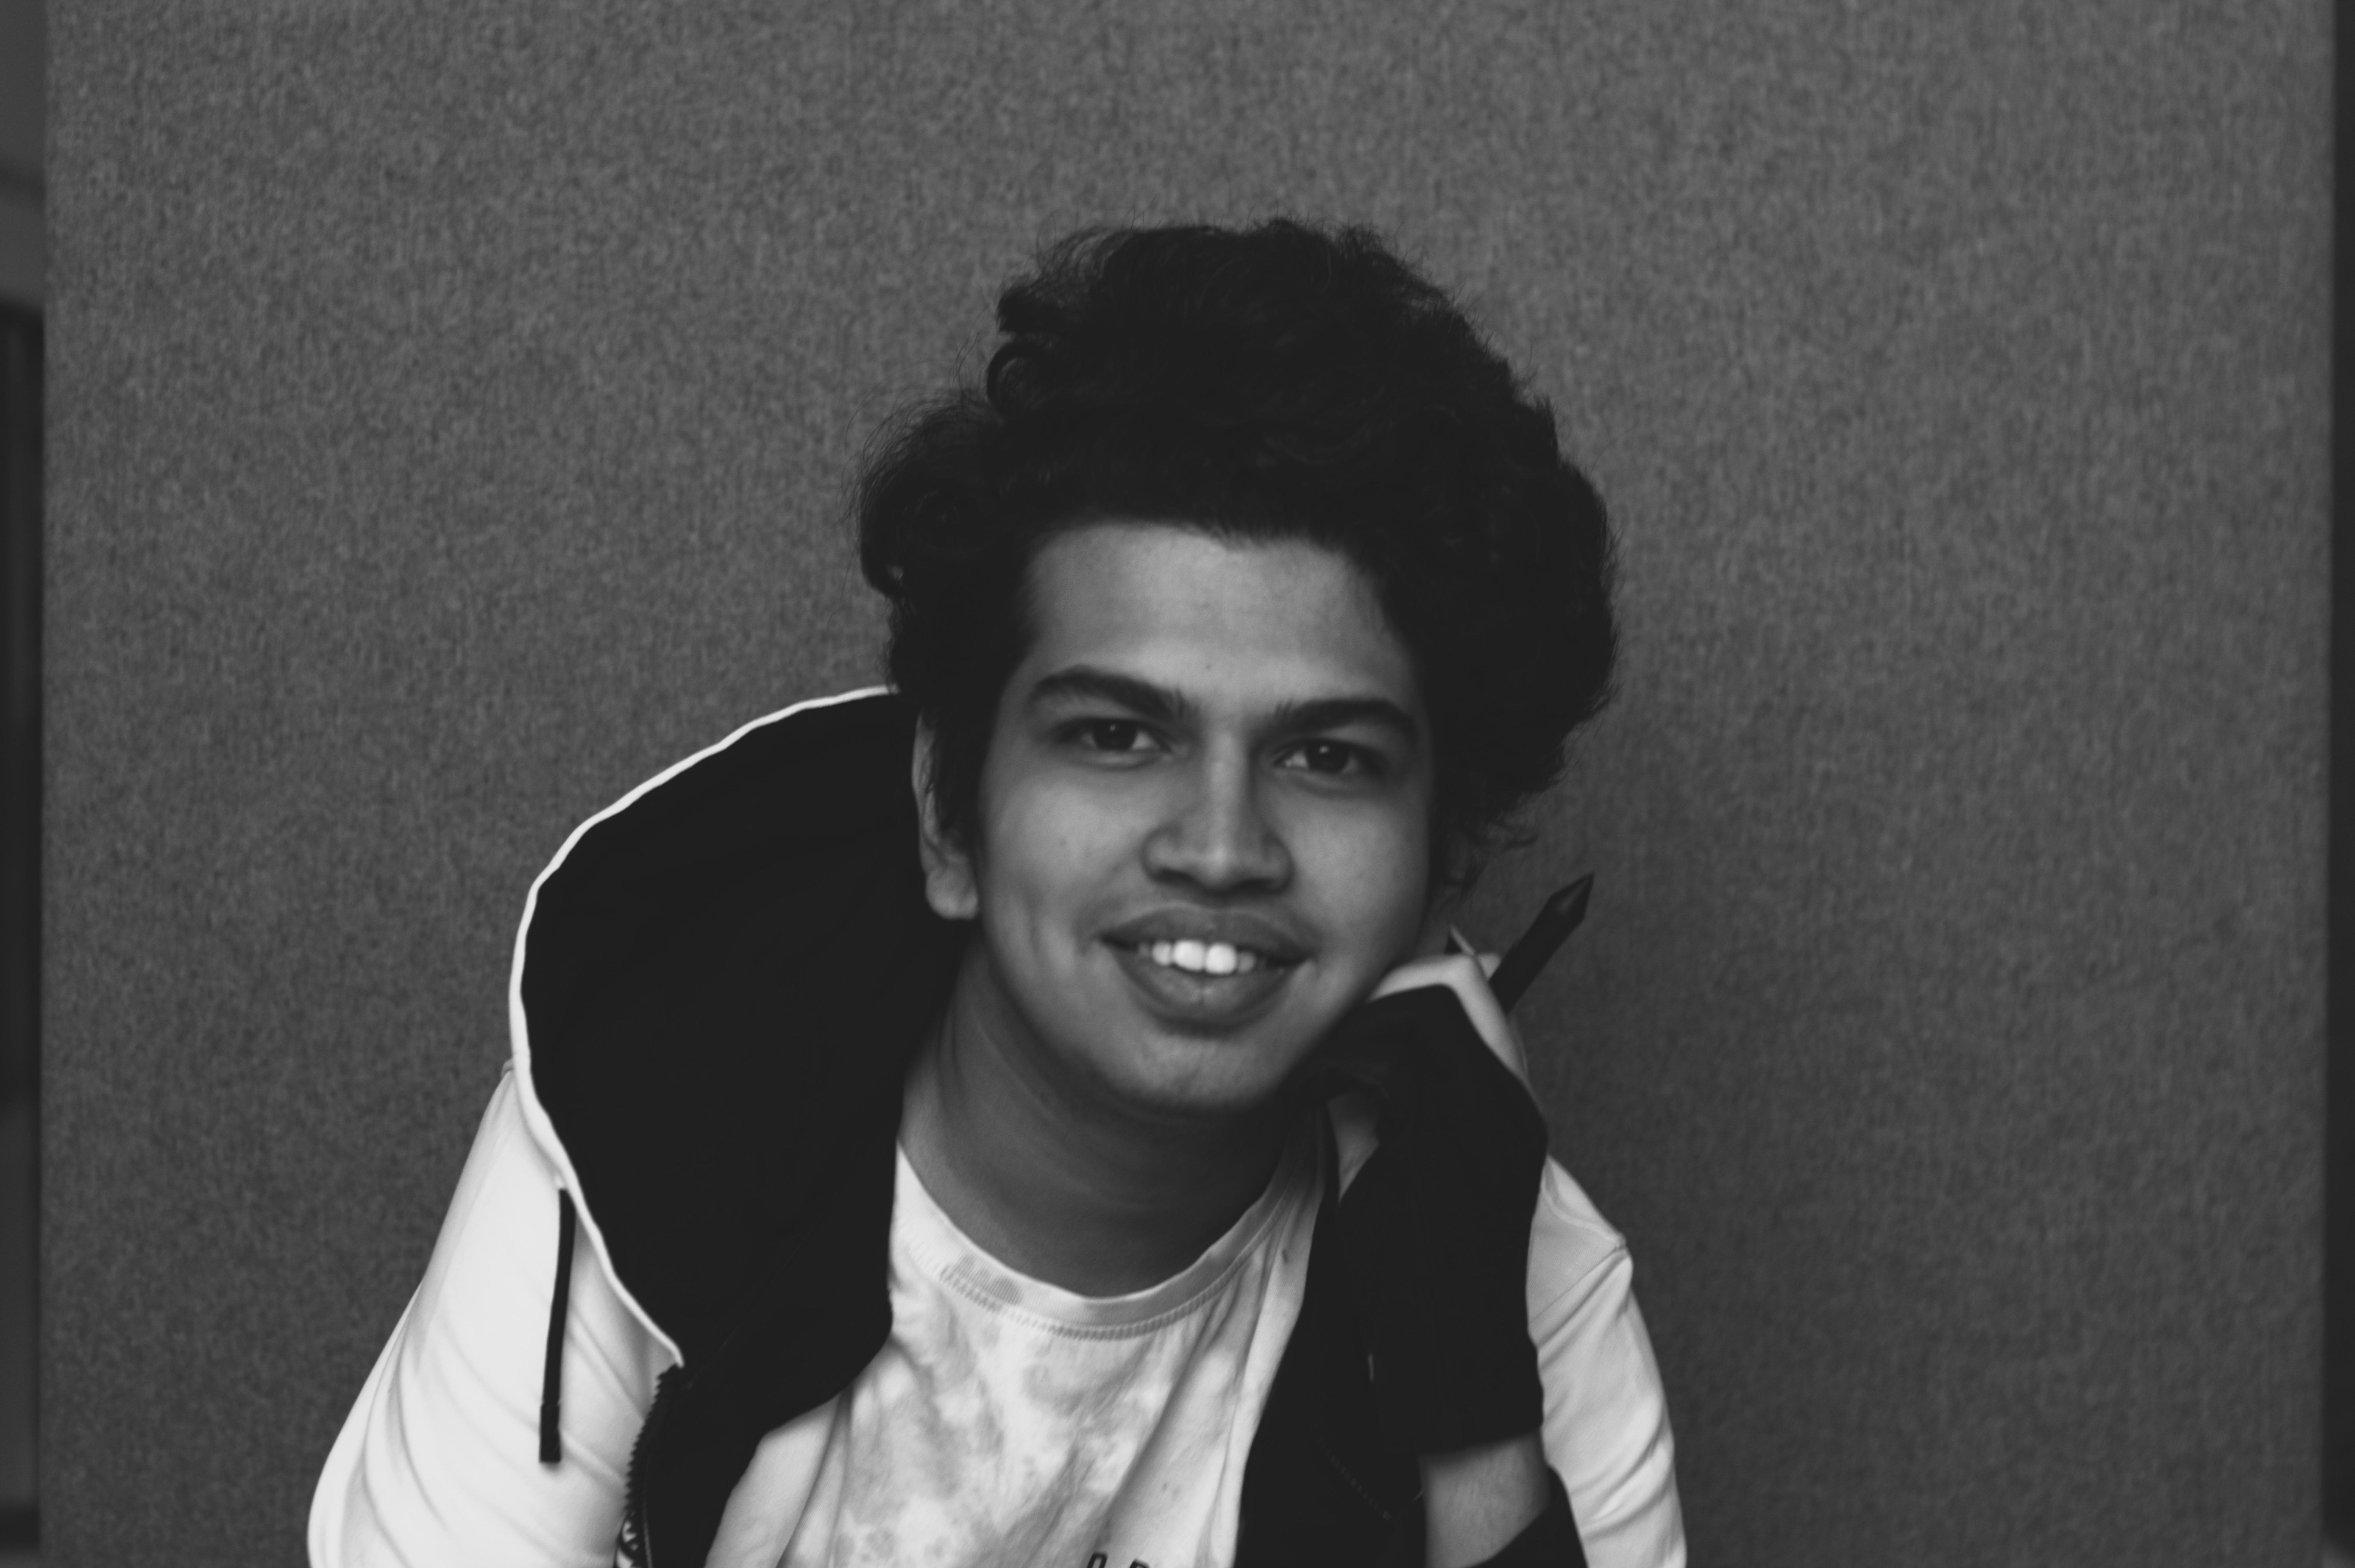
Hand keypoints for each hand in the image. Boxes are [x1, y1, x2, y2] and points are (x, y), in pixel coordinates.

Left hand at [1306, 965, 1548, 1456]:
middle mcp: (1508, 1103)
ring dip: (1359, 1026)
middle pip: (1451, 978)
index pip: (1472, 980)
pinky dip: (1347, 1068)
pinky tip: (1318, 1100)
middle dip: (1379, 988)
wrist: (1449, 1348)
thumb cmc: (1419, 1266)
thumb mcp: (1406, 1162)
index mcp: (1506, 1101)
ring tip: (1322, 1072)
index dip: (1407, 975)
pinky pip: (1401, 1072)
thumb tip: (1344, 1044)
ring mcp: (1488, 1124)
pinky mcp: (1453, 1152)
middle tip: (1331, 1038)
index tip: (1354, 1014)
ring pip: (1425, 1012)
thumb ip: (1387, 1101)